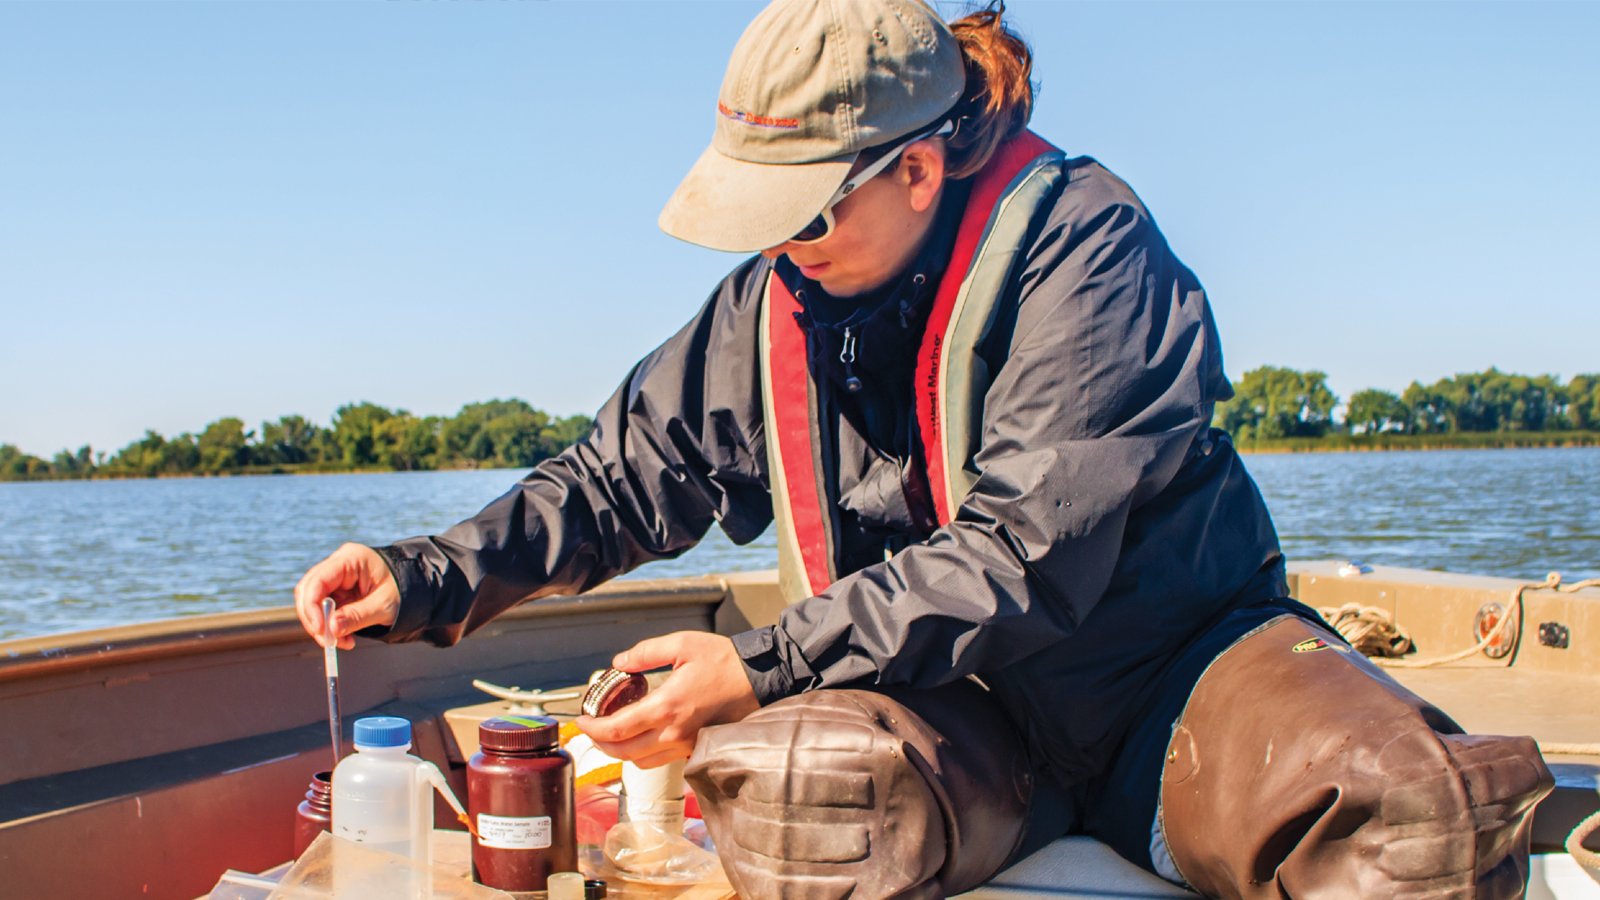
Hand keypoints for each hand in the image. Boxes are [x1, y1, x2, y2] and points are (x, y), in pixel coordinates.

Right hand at [293, 543, 400, 648]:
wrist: (414, 588)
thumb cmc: (403, 590)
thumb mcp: (384, 605)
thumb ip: (358, 616)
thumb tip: (331, 629)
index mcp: (351, 558)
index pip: (318, 579)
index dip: (312, 606)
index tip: (320, 630)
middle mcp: (338, 565)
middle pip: (308, 591)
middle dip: (314, 619)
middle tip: (328, 641)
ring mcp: (335, 578)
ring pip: (312, 603)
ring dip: (322, 627)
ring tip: (341, 642)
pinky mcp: (336, 592)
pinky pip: (323, 611)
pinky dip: (330, 627)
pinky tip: (344, 638)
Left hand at [577, 631, 760, 768]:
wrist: (761, 680)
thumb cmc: (726, 662)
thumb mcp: (683, 644)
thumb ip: (646, 652)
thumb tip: (619, 663)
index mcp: (666, 707)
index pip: (616, 730)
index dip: (591, 729)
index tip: (581, 721)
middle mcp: (674, 733)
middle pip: (623, 752)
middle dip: (599, 744)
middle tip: (590, 731)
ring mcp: (686, 745)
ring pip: (641, 762)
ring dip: (620, 752)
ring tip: (611, 735)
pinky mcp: (697, 748)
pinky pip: (661, 760)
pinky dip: (643, 754)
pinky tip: (641, 737)